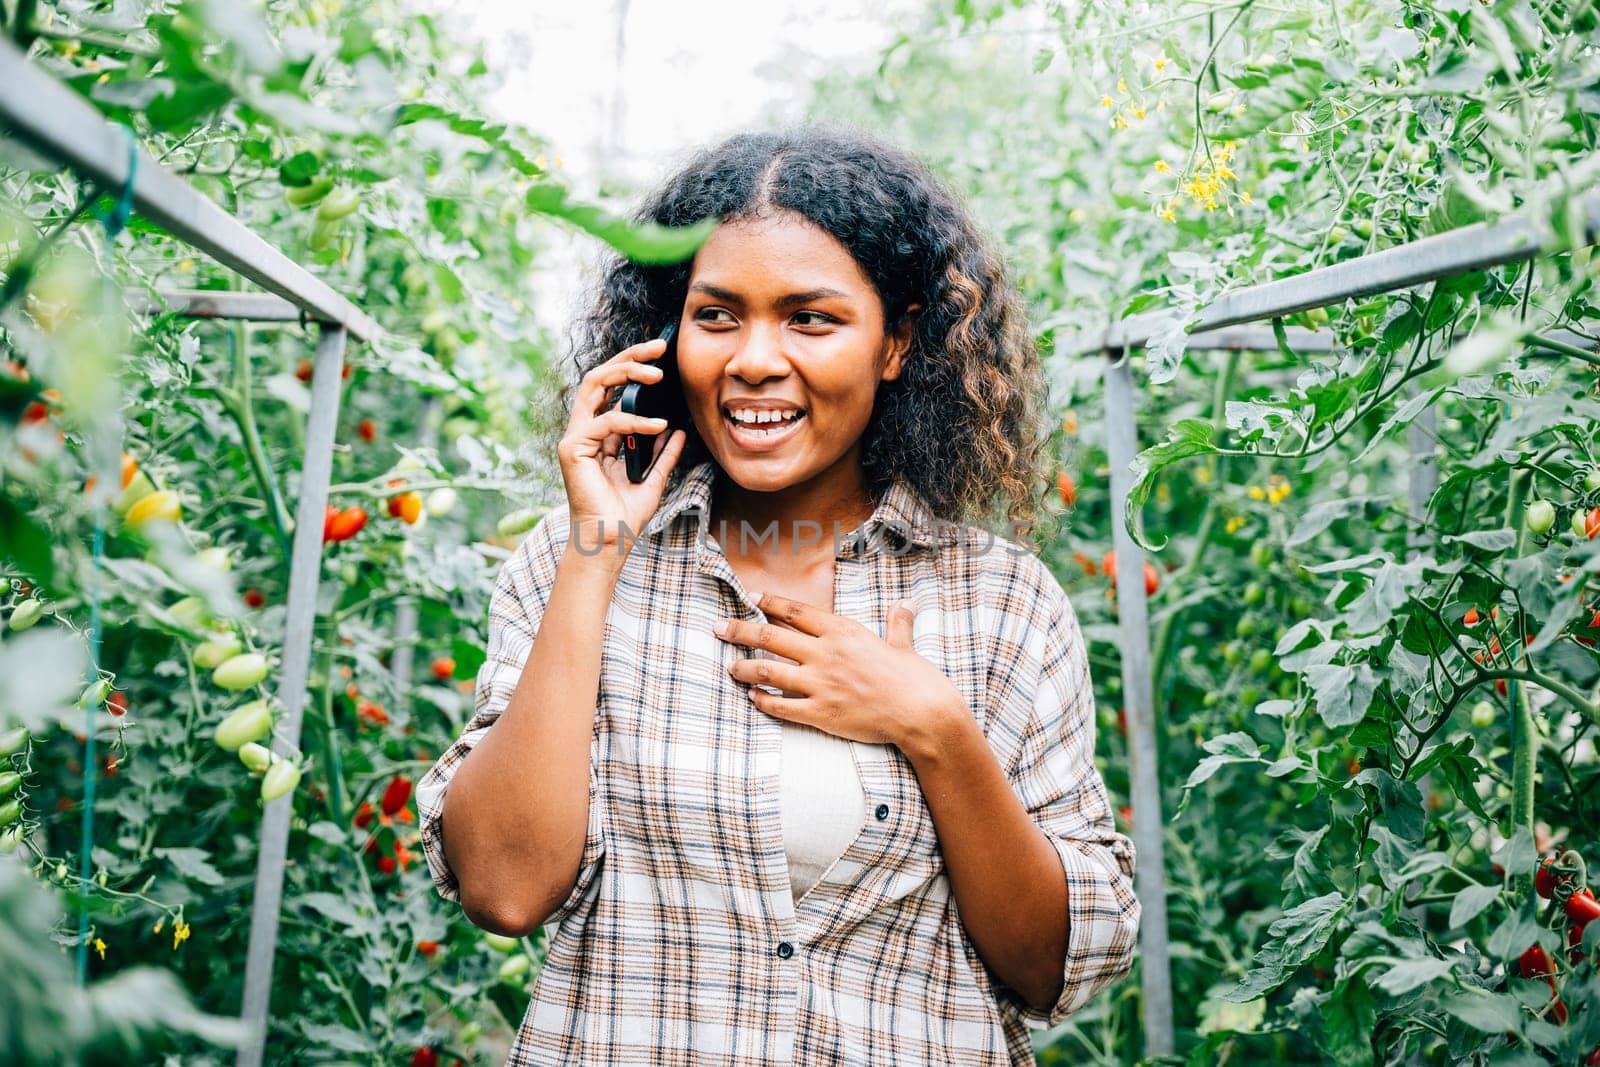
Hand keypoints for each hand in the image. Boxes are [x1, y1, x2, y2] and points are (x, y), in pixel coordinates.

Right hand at [556, 335, 686, 551]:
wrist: (610, 542)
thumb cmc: (626, 516)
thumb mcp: (654, 478)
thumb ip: (663, 455)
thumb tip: (679, 431)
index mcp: (600, 435)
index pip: (612, 387)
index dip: (633, 366)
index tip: (662, 354)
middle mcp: (584, 431)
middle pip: (600, 376)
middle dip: (629, 356)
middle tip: (658, 345)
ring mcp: (575, 438)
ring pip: (594, 385)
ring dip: (627, 372)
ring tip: (658, 374)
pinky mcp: (573, 449)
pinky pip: (606, 422)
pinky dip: (635, 420)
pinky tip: (659, 425)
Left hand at [713, 591, 964, 747]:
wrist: (922, 712)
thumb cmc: (915, 678)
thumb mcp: (903, 644)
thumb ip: (898, 623)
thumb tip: (906, 605)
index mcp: (843, 632)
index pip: (797, 611)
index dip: (770, 603)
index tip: (751, 598)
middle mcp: (826, 654)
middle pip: (771, 636)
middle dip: (740, 630)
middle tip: (718, 628)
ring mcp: (821, 684)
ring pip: (769, 670)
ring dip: (745, 667)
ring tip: (729, 666)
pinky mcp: (822, 713)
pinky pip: (782, 706)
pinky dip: (763, 700)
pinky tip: (752, 697)